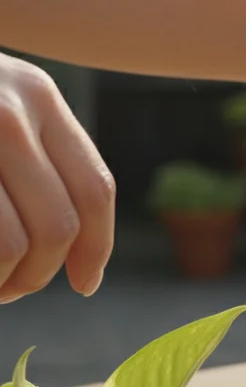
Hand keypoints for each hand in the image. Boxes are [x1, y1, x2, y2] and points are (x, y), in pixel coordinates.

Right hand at [0, 53, 114, 302]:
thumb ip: (30, 155)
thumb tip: (83, 257)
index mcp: (37, 95)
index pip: (93, 188)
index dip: (96, 247)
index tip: (84, 284)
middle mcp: (6, 111)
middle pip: (57, 227)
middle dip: (36, 275)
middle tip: (9, 291)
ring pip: (9, 246)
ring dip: (1, 283)